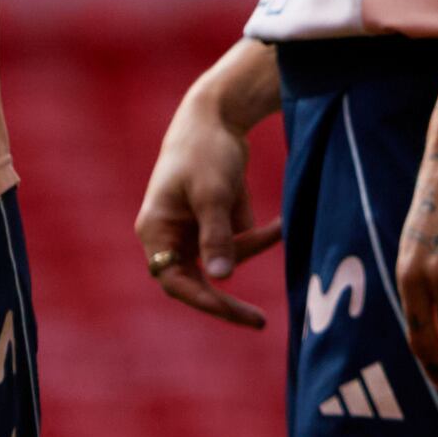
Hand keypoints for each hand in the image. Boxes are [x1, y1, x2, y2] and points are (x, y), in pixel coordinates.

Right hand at [138, 94, 281, 326]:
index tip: (233, 313)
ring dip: (253, 246)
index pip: (174, 280)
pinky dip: (258, 234)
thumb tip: (221, 279)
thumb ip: (218, 237)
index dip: (203, 300)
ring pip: (223, 258)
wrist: (217, 114)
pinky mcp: (211, 220)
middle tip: (259, 322)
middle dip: (228, 298)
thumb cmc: (206, 151)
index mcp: (156, 230)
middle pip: (196, 280)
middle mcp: (169, 234)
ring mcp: (190, 228)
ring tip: (282, 226)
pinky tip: (280, 222)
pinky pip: (236, 241)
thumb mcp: (213, 195)